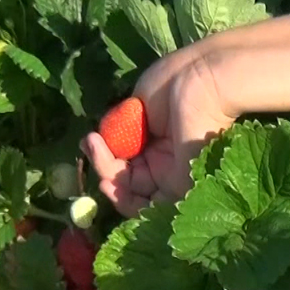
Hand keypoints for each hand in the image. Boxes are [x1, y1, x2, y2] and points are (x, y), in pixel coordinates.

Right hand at [81, 47, 235, 215]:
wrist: (199, 82)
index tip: (91, 138)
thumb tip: (103, 145)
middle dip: (103, 167)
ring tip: (97, 154)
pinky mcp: (181, 187)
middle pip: (127, 183)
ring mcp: (174, 177)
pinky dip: (121, 198)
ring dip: (108, 181)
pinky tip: (107, 177)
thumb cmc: (173, 85)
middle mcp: (167, 164)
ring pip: (133, 198)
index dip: (105, 157)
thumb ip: (121, 132)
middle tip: (92, 144)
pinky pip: (147, 208)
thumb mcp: (136, 108)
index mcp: (159, 144)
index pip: (127, 164)